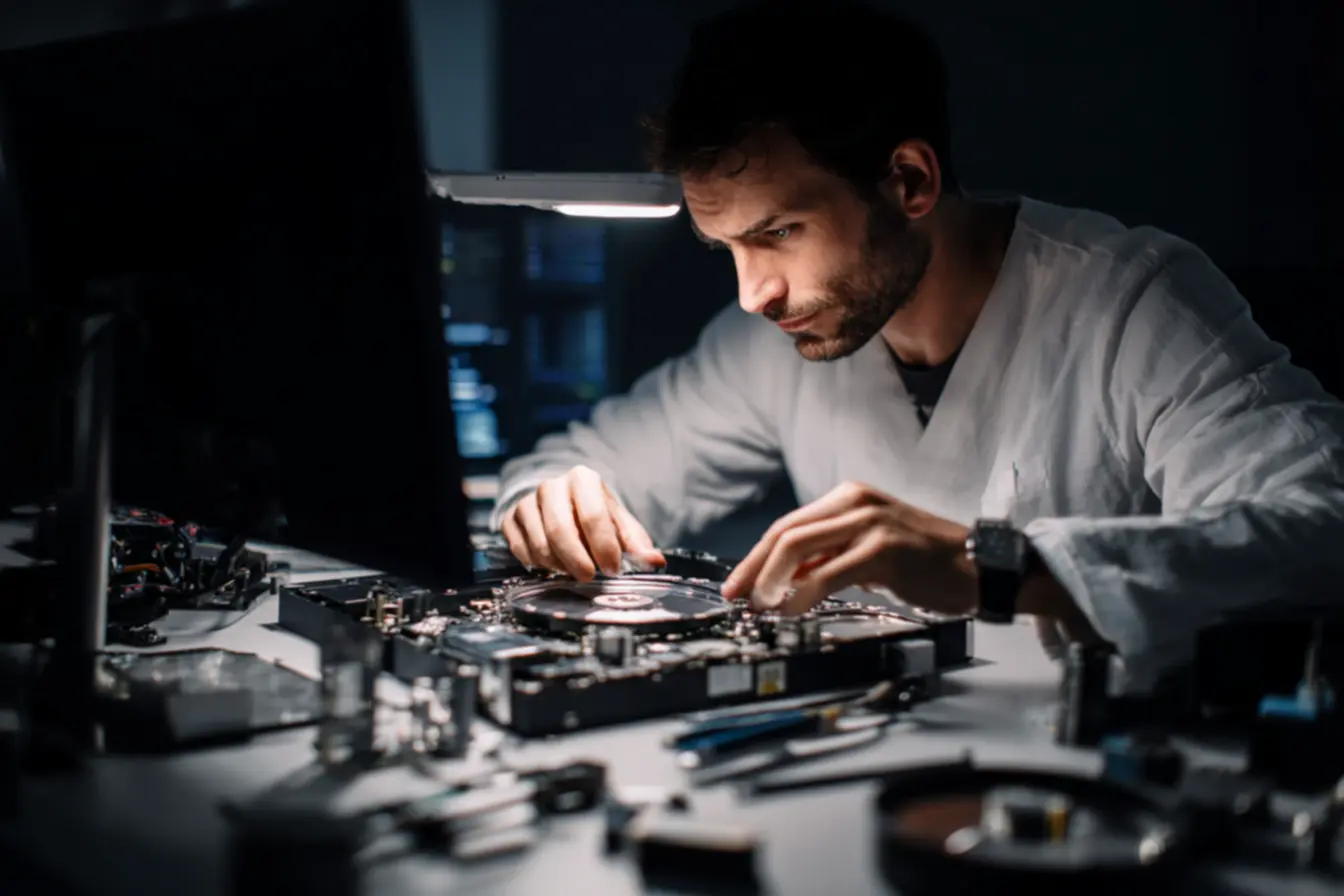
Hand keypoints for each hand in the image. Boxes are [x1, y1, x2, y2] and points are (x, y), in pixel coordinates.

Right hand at [500, 465, 664, 580]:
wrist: (561, 502)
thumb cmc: (594, 514)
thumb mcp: (619, 523)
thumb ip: (637, 543)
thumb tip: (656, 562)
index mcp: (583, 479)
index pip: (593, 515)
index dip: (604, 546)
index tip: (613, 569)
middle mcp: (552, 486)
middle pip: (560, 529)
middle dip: (577, 559)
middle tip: (589, 578)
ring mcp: (528, 502)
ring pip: (540, 543)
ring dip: (559, 565)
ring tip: (573, 570)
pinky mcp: (510, 519)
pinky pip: (521, 550)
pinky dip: (539, 565)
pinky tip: (553, 565)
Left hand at [720, 481, 976, 615]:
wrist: (978, 567)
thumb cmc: (923, 562)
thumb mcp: (867, 552)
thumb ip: (827, 560)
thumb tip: (780, 583)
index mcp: (848, 497)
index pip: (788, 525)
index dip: (756, 557)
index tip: (736, 584)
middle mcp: (855, 502)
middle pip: (786, 533)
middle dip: (754, 569)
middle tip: (737, 597)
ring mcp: (870, 523)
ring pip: (799, 546)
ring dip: (771, 580)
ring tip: (759, 607)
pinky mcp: (884, 549)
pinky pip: (830, 573)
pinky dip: (803, 593)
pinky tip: (792, 610)